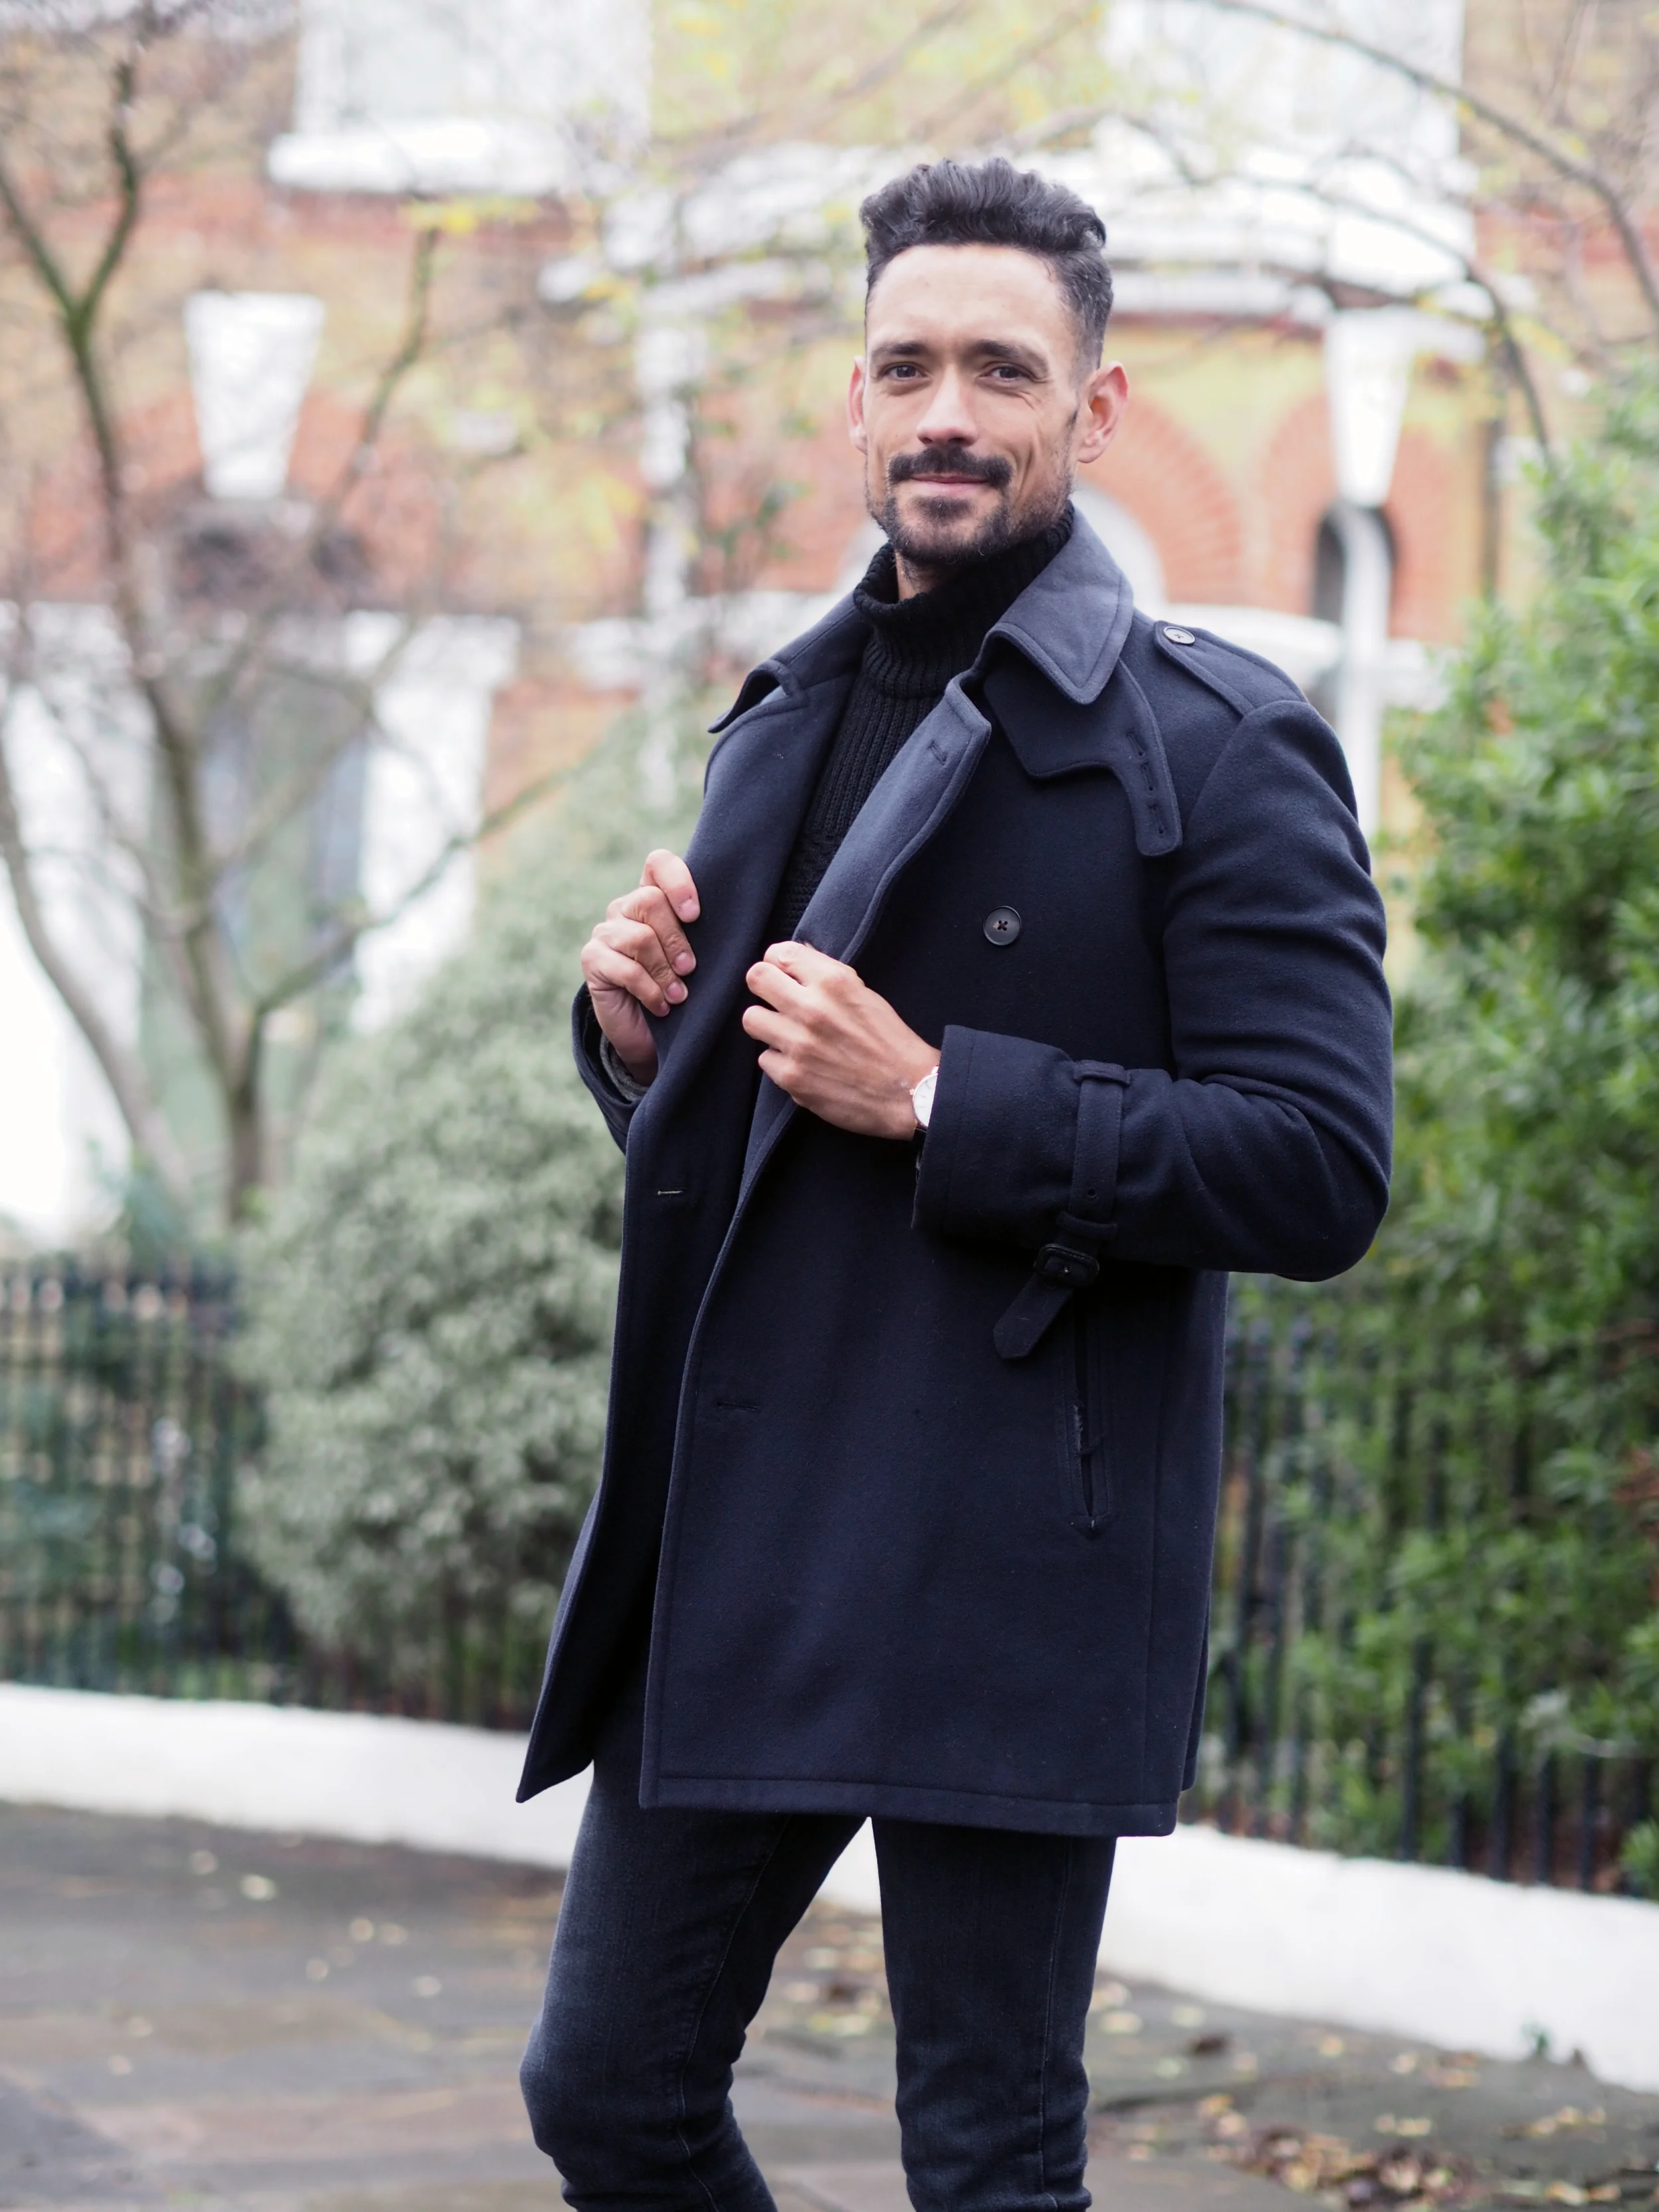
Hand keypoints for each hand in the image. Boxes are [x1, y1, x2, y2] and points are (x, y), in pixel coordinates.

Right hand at [580, 850, 700, 1085]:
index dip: (678, 882)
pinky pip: (626, 968)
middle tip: (690, 969)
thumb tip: (733, 920)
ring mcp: (606, 932)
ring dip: (665, 972)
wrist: (650, 1036)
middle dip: (676, 940)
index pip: (659, 864)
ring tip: (678, 996)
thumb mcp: (699, 959)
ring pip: (639, 937)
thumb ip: (705, 933)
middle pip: (650, 900)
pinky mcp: (592, 959)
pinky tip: (661, 1006)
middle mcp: (626, 908)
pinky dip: (650, 991)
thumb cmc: (681, 992)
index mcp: (654, 897)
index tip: (695, 915)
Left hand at [742, 941, 937, 1139]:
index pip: (778, 953)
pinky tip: (801, 1064)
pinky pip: (765, 1059)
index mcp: (833, 981)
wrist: (909, 1092)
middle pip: (756, 978)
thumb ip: (827, 975)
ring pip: (752, 1019)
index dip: (778, 964)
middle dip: (764, 988)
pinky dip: (780, 1061)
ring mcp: (798, 1043)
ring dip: (768, 1025)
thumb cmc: (890, 1041)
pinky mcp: (791, 1076)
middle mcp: (811, 1008)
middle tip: (777, 1001)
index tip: (785, 976)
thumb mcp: (864, 993)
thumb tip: (796, 957)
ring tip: (788, 1035)